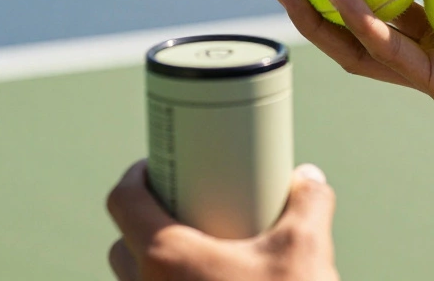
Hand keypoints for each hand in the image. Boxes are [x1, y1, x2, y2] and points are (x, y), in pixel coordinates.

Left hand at [106, 161, 337, 280]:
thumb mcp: (306, 249)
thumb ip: (309, 203)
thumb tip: (310, 178)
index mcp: (165, 256)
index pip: (123, 201)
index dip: (136, 176)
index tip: (156, 166)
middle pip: (124, 245)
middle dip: (147, 223)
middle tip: (186, 210)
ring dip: (156, 268)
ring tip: (199, 258)